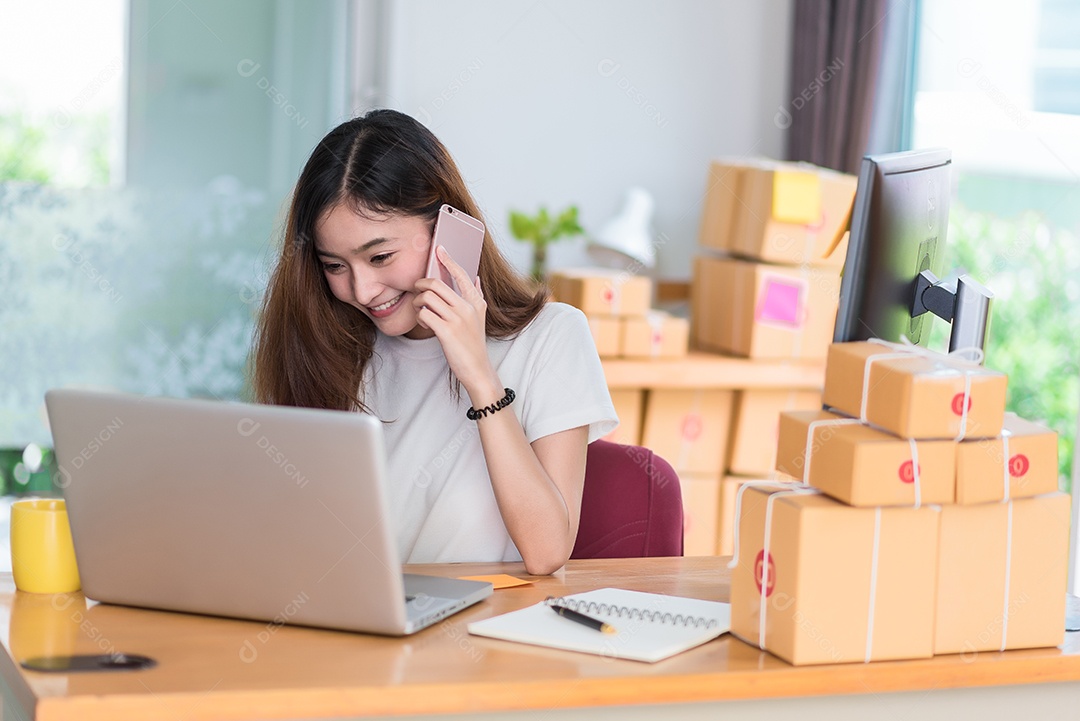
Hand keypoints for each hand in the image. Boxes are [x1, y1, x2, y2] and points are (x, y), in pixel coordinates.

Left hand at [412, 246, 501, 401]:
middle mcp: (467, 307)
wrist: (478, 369)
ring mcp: (457, 319)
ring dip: (417, 302)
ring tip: (420, 309)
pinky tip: (424, 323)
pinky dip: (419, 317)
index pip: (461, 274)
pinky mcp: (446, 332)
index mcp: (475, 302)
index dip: (449, 260)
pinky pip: (424, 314)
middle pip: (435, 284)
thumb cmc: (474, 343)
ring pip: (426, 297)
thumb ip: (477, 296)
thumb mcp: (480, 317)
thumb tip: (476, 277)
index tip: (440, 249)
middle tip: (416, 290)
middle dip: (420, 284)